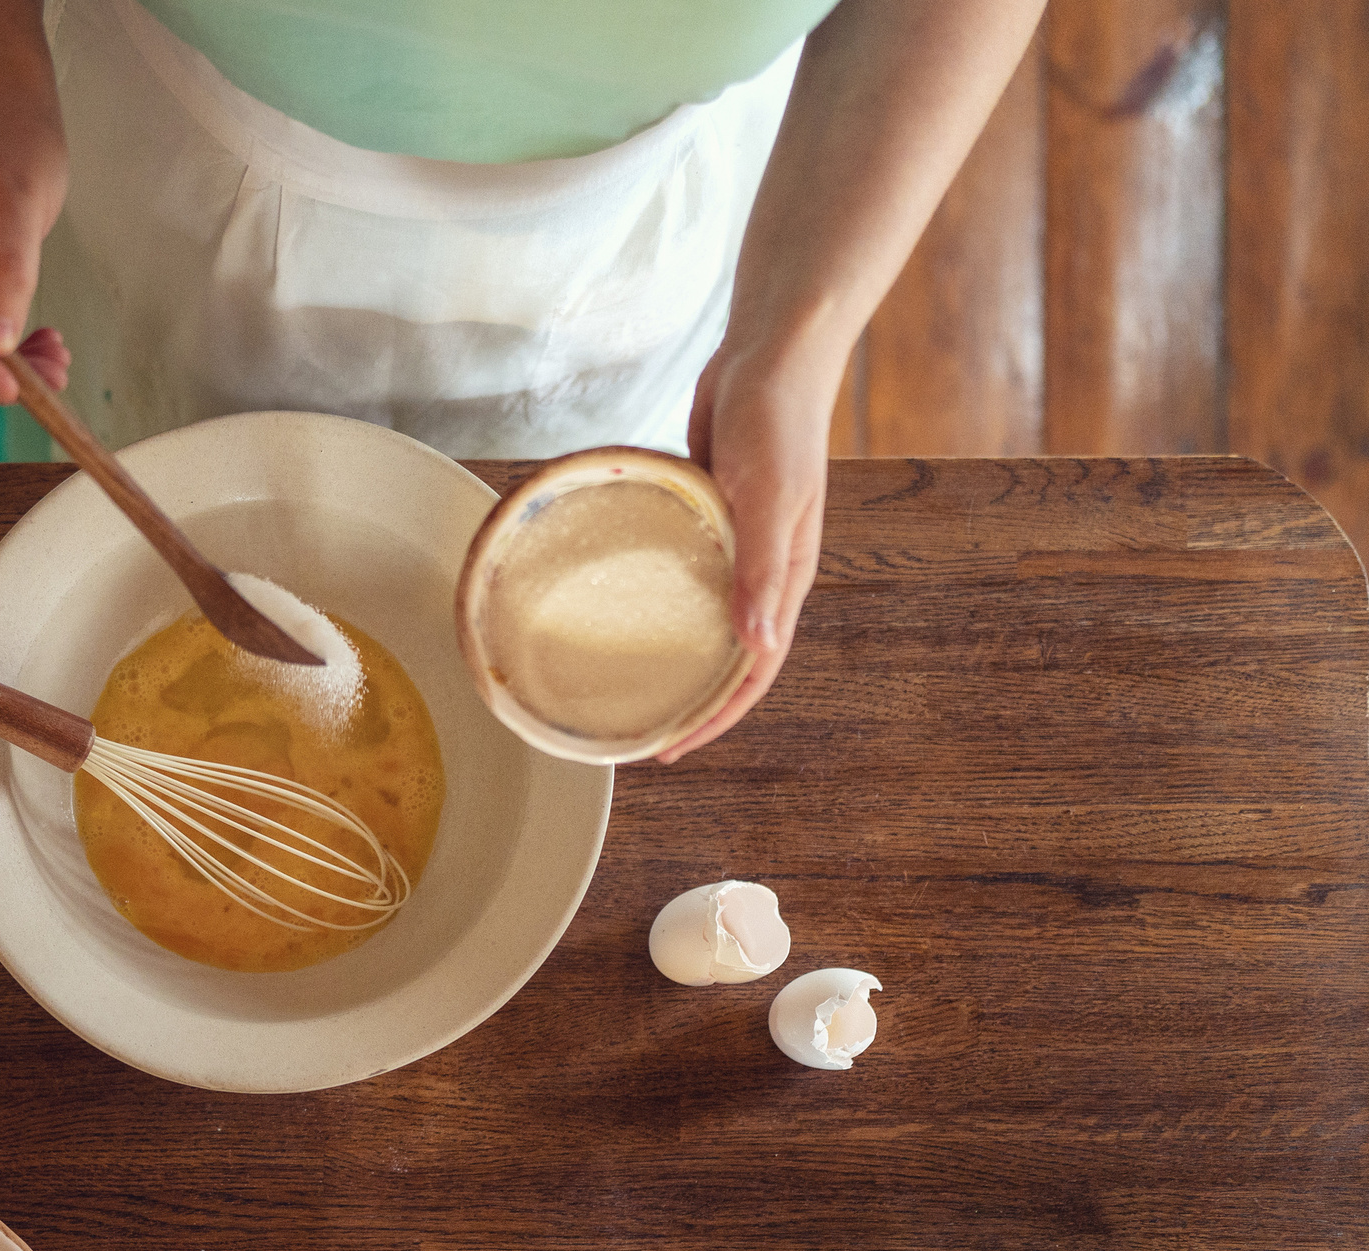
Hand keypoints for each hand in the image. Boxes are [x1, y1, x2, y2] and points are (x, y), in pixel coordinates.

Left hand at [658, 341, 842, 761]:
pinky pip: (681, 570)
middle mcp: (761, 569)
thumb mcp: (767, 493)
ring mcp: (734, 542)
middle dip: (691, 698)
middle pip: (727, 655)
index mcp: (785, 576)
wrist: (771, 353)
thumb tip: (756, 645)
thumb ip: (760, 565)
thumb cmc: (776, 419)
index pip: (754, 670)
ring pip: (701, 614)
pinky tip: (615, 601)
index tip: (672, 748)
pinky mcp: (707, 513)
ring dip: (671, 650)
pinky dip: (654, 593)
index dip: (716, 716)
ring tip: (623, 680)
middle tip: (638, 729)